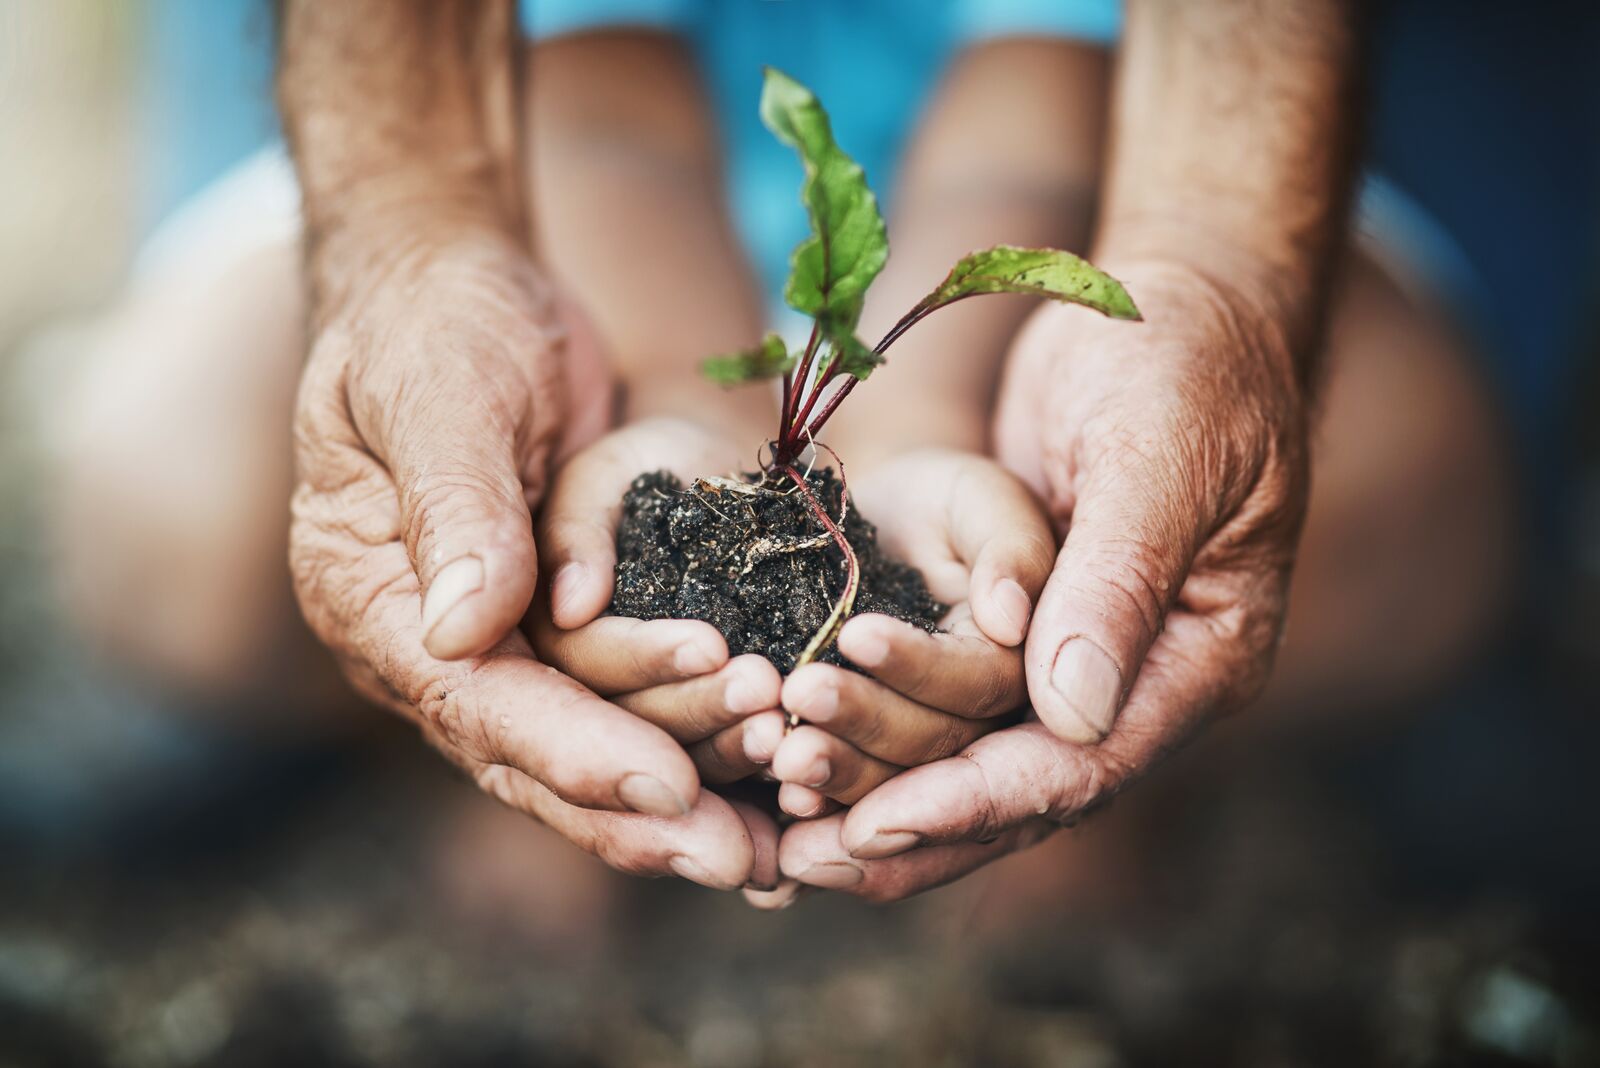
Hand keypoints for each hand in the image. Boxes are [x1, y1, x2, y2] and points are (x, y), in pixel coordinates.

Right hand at [290, 234, 771, 889]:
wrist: (459, 287)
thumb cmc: (437, 321)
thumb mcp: (441, 391)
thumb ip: (456, 506)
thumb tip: (463, 632)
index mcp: (373, 600)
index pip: (475, 701)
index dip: (573, 750)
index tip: (668, 788)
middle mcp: (428, 646)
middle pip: (533, 758)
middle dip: (639, 811)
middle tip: (744, 860)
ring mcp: (495, 644)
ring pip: (589, 746)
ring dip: (685, 787)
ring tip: (780, 833)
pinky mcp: (557, 629)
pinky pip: (626, 705)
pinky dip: (693, 745)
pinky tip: (768, 789)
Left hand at [775, 260, 1311, 899]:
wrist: (1170, 302)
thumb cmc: (1182, 360)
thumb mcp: (1158, 457)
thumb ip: (1118, 581)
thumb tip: (1070, 715)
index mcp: (1199, 659)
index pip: (1082, 765)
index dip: (976, 801)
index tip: (875, 827)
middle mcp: (1141, 683)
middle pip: (1021, 792)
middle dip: (911, 825)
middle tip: (797, 861)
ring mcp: (1081, 660)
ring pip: (976, 762)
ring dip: (881, 793)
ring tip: (781, 833)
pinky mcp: (1023, 631)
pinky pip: (949, 706)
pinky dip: (881, 736)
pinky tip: (800, 763)